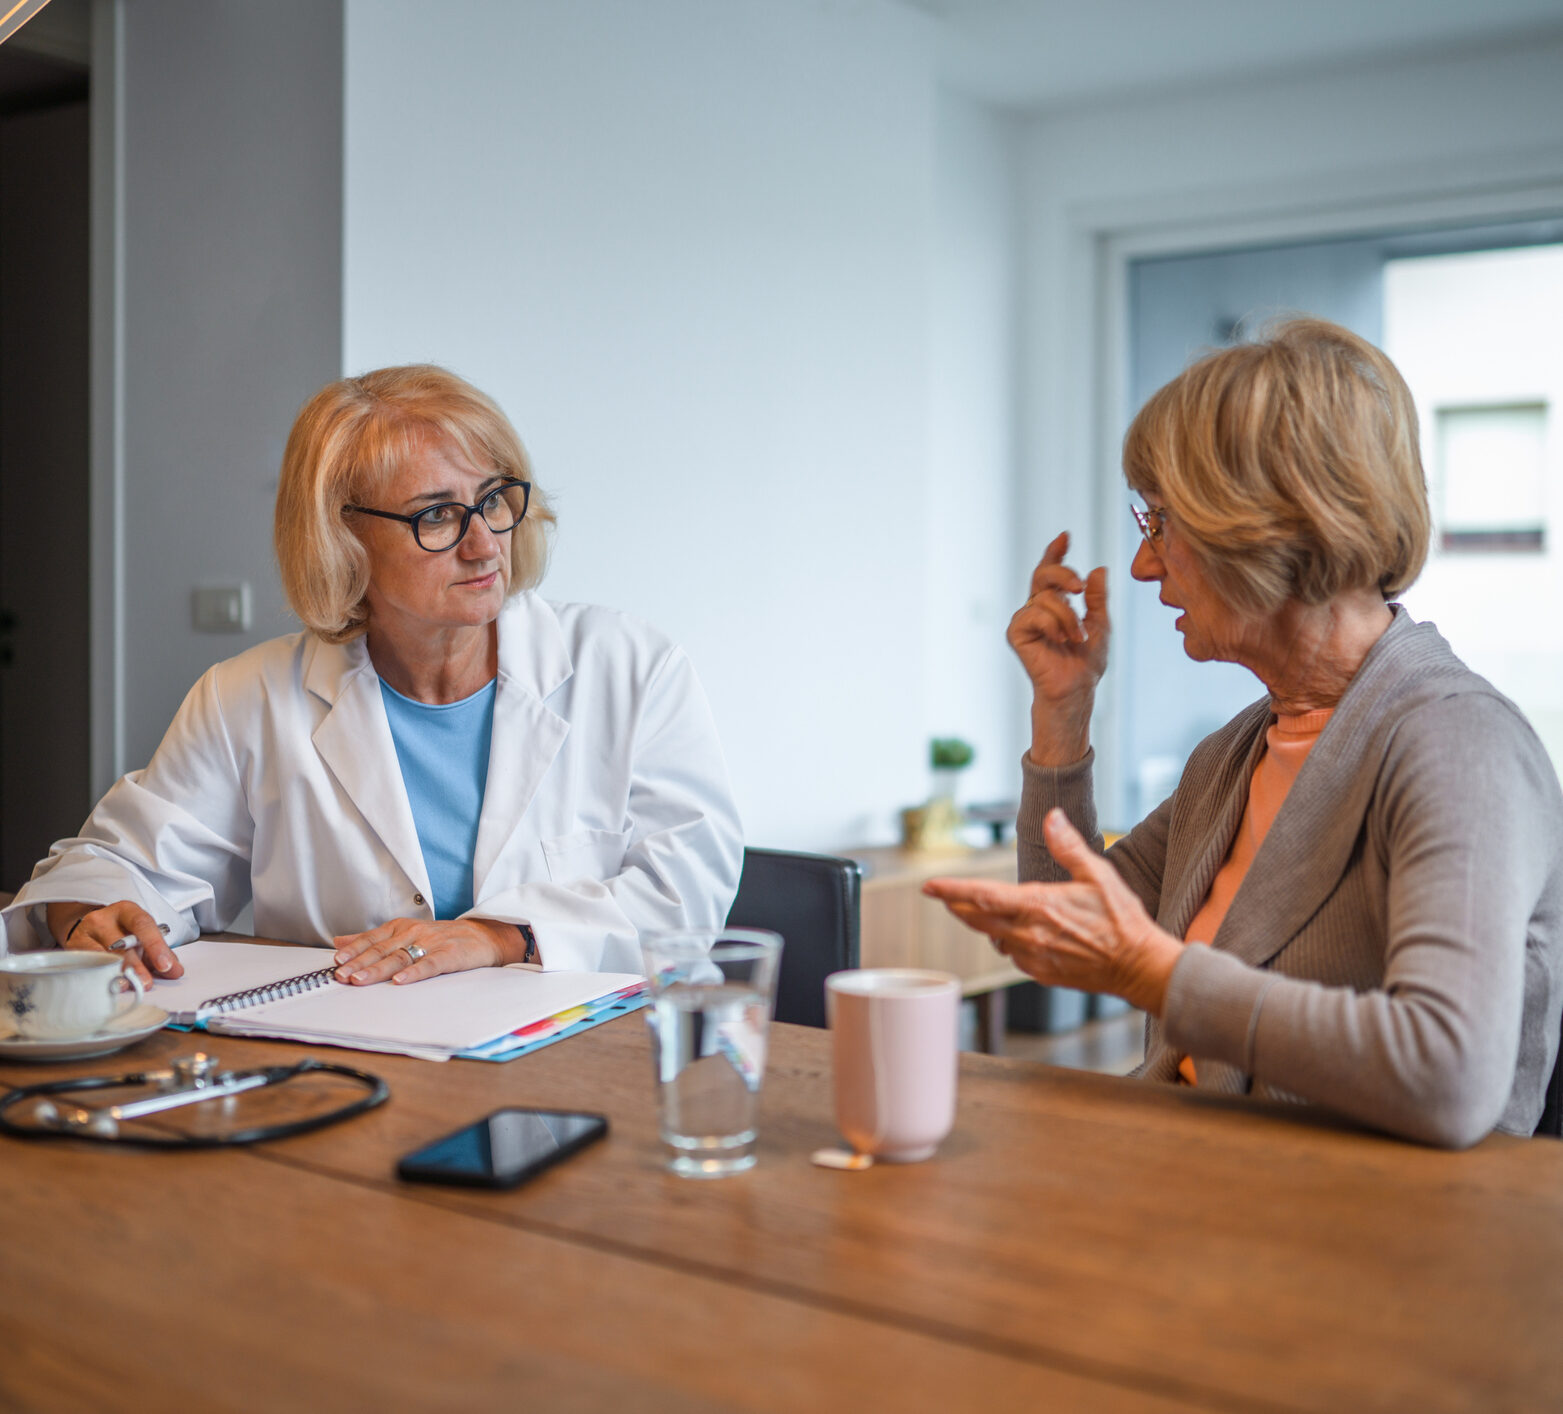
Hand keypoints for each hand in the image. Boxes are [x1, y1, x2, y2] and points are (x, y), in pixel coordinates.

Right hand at [46, 900, 182, 986]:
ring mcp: (84, 933)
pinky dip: (100, 977)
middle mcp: (103, 919)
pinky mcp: (71, 949)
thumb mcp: (141, 935)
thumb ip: (160, 952)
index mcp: (126, 910)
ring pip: (102, 956)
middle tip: (147, 983)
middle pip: (121, 943)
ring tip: (129, 986)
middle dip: (137, 965)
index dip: (155, 945)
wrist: (87, 928)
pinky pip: (87, 965)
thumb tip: (175, 970)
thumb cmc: (120, 932)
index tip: (165, 965)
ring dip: (118, 974)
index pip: (142, 924)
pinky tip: (109, 986)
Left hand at [331, 917, 527, 985]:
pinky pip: (429, 964)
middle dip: (359, 963)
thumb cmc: (442, 937)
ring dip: (378, 969)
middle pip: (382, 949)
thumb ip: (371, 938)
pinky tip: (401, 981)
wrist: (483, 935)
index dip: (353, 951)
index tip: (336, 962)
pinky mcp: (449, 955)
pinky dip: (414, 972)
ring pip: (400, 956)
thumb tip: (339, 942)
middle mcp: (413, 933)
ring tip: (361, 980)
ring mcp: (431, 943)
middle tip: (341, 975)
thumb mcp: (404, 932)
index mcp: (401, 927)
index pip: (372, 939)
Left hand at [921, 810, 1180, 1015]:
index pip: (982, 896)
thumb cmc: (1122, 921)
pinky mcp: (1041, 974)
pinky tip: (1020, 934)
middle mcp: (1028, 934)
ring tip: (981, 911)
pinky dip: (1009, 942)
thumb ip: (1069, 847)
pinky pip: (1014, 955)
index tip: (929, 886)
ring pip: (993, 938)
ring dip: (984, 924)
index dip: (951, 890)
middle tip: (945, 896)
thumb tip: (1052, 818)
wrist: (1139, 968)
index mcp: (1038, 905)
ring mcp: (1033, 957)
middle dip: (957, 906)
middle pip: (976, 919)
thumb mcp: (1098, 875)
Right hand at [1008, 532, 1109, 765]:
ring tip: (1076, 638)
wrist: (1076, 690)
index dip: (1056, 552)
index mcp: (1055, 604)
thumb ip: (1098, 598)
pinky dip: (1052, 625)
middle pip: (1043, 574)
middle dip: (1063, 575)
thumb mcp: (1100, 624)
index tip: (1066, 535)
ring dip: (1067, 617)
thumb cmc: (1086, 663)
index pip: (1051, 572)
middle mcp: (1037, 608)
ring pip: (1045, 598)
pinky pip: (1033, 615)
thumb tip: (1099, 569)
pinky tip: (1060, 640)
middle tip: (1081, 589)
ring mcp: (1025, 620)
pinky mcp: (1016, 634)